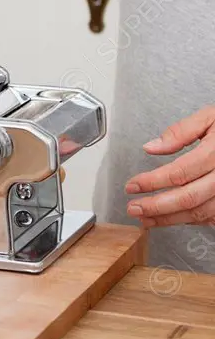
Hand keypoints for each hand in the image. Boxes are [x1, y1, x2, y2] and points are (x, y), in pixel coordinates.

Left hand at [125, 107, 214, 226]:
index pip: (179, 173)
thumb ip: (180, 131)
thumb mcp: (210, 117)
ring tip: (146, 218)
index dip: (152, 182)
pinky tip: (172, 218)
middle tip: (133, 208)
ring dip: (170, 219)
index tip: (132, 186)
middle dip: (156, 206)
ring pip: (199, 212)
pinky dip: (190, 220)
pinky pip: (212, 217)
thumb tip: (151, 147)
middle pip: (188, 198)